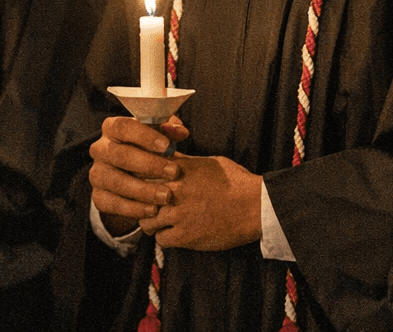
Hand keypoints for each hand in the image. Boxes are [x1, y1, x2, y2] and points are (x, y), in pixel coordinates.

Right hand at [89, 116, 188, 235]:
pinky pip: (113, 204)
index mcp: (112, 128)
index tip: (167, 146)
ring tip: (166, 195)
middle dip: (150, 165)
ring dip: (144, 190)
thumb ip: (170, 131)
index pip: (123, 127)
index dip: (145, 136)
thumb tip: (181, 132)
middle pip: (120, 155)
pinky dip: (134, 208)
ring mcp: (97, 174)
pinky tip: (153, 210)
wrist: (131, 175)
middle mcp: (100, 149)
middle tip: (174, 172)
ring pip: (117, 182)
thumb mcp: (158, 136)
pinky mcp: (98, 196)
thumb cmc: (148, 149)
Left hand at [140, 152, 261, 251]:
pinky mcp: (185, 236)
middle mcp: (174, 191)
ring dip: (150, 222)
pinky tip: (171, 234)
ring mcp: (178, 214)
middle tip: (146, 206)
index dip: (139, 178)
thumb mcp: (208, 162)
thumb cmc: (235, 182)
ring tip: (157, 222)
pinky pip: (161, 239)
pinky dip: (163, 237)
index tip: (140, 183)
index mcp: (178, 170)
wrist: (254, 207)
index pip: (144, 171)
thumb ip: (184, 161)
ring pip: (146, 221)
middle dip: (141, 201)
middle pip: (140, 196)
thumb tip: (167, 153)